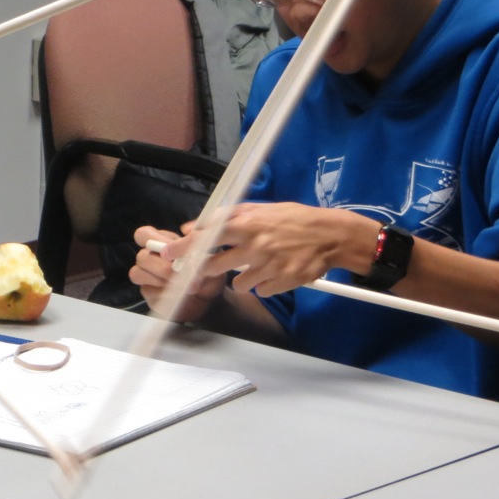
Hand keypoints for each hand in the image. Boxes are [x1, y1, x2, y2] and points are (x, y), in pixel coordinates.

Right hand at [129, 224, 227, 322]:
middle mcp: (150, 257)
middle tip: (182, 274)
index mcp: (162, 243)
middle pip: (141, 257)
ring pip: (138, 273)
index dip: (152, 240)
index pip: (143, 235)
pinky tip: (179, 294)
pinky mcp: (148, 292)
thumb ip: (196, 250)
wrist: (209, 297)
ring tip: (184, 285)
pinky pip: (147, 291)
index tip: (170, 249)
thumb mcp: (208, 259)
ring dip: (162, 279)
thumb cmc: (206, 273)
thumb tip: (186, 244)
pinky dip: (164, 293)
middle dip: (163, 267)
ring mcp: (146, 275)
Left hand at [195, 202, 376, 296]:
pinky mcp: (282, 282)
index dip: (184, 247)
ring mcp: (269, 266)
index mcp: (247, 224)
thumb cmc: (293, 219)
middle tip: (210, 266)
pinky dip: (263, 283)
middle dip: (207, 268)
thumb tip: (196, 226)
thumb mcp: (260, 208)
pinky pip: (260, 290)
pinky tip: (274, 270)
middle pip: (214, 266)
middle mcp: (254, 246)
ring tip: (258, 263)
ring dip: (241, 276)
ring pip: (238, 283)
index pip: (205, 237)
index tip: (168, 254)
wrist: (331, 235)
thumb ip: (227, 216)